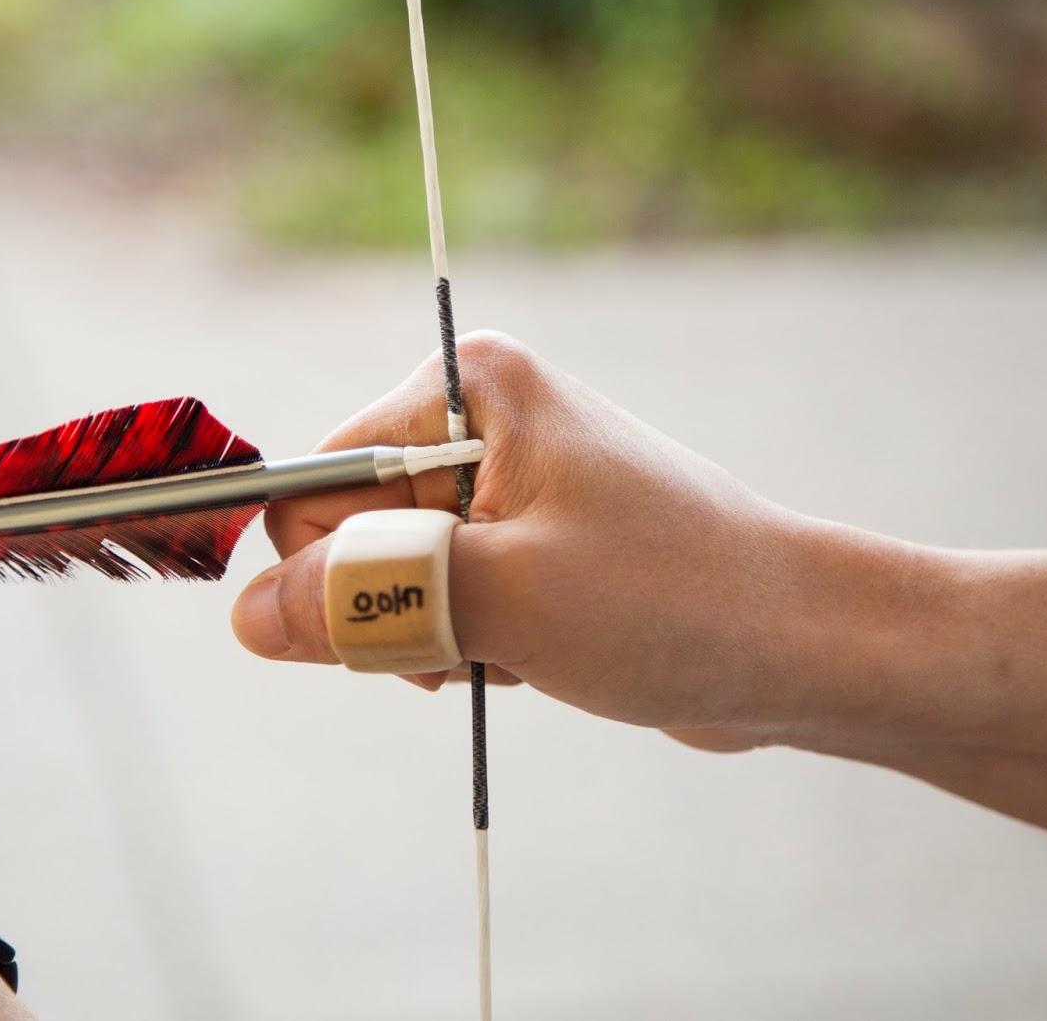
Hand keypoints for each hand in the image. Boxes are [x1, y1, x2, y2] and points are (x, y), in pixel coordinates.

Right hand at [232, 331, 1046, 885]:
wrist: (800, 648)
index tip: (407, 622)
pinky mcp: (525, 545)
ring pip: (389, 582)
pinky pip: (442, 603)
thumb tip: (245, 618)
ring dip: (436, 637)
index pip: (317, 484)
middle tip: (484, 634)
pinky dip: (470, 646)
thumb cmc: (670, 600)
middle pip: (346, 535)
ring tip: (522, 645)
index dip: (335, 570)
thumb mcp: (502, 599)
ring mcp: (503, 486)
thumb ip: (362, 600)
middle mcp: (477, 421)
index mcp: (467, 388)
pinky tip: (535, 658)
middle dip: (396, 608)